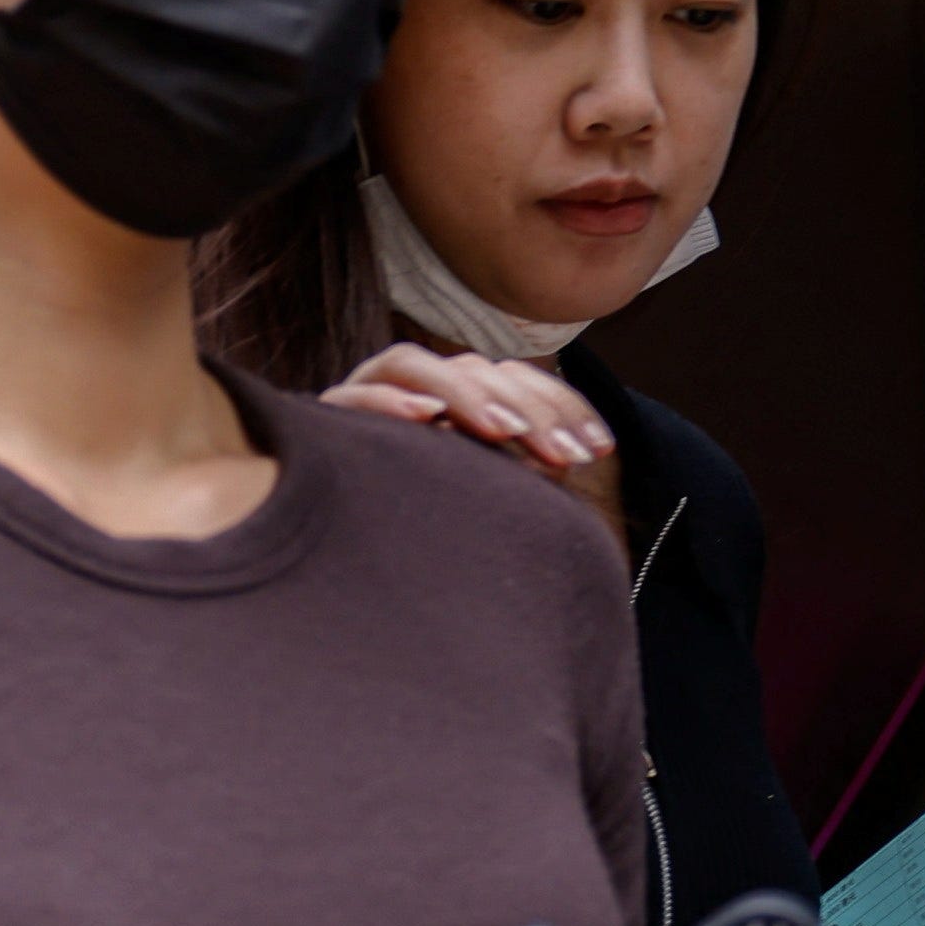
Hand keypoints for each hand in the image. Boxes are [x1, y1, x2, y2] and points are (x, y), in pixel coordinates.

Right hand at [331, 344, 628, 540]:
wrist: (340, 560)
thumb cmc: (431, 526)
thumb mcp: (487, 495)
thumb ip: (524, 470)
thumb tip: (579, 457)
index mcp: (459, 399)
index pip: (517, 380)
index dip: (563, 408)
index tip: (600, 450)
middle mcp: (415, 389)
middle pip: (475, 370)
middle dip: (525, 409)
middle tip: (562, 455)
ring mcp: (367, 395)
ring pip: (414, 365)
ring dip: (462, 393)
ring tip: (503, 430)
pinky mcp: (324, 419)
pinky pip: (352, 395)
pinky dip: (386, 401)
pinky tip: (423, 419)